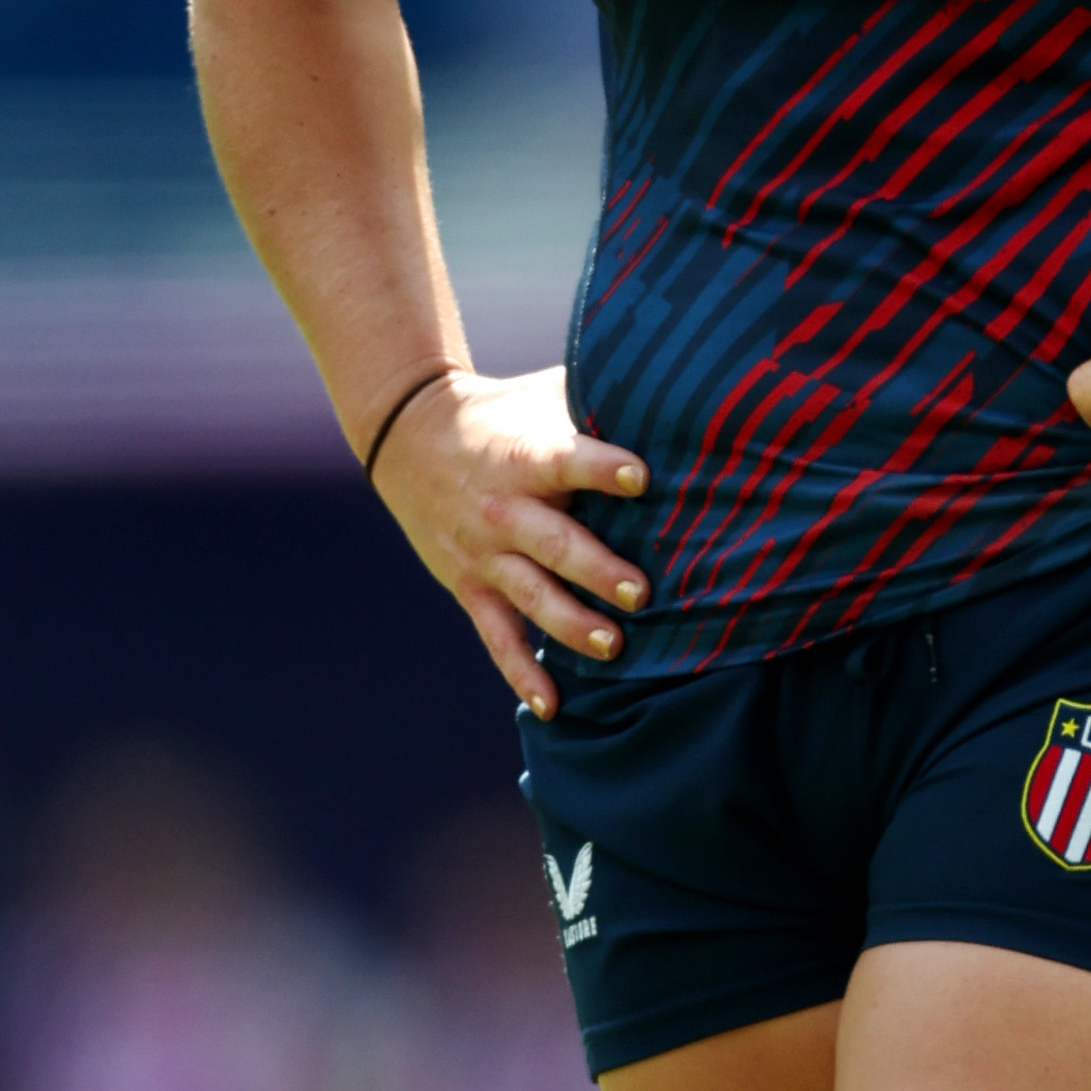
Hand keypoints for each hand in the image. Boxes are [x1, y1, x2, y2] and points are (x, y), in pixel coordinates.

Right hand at [371, 363, 648, 716]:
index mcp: (526, 456)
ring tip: (614, 646)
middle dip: (598, 570)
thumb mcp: (545, 394)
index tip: (643, 478)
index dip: (604, 469)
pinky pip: (497, 637)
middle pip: (554, 543)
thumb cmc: (503, 413)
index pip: (568, 460)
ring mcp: (484, 554)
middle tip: (642, 592)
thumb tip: (682, 384)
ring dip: (572, 624)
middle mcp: (504, 509)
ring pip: (531, 596)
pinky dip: (522, 673)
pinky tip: (551, 706)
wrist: (408, 436)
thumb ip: (602, 397)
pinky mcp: (470, 586)